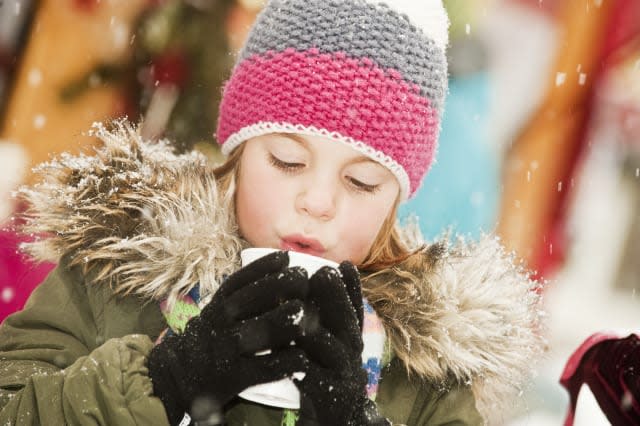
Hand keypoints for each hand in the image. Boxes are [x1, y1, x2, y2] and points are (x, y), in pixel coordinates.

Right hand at [148, 251, 310, 424]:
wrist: (179, 377)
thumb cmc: (214, 337)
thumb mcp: (220, 310)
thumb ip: (244, 293)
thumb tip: (283, 264)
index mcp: (218, 304)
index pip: (241, 279)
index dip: (265, 267)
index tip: (286, 258)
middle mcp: (221, 322)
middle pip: (254, 298)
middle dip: (282, 286)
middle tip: (304, 282)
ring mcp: (227, 348)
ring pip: (260, 331)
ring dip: (287, 321)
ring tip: (306, 315)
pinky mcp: (235, 376)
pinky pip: (265, 367)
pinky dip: (286, 361)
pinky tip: (303, 357)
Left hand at [293, 262, 389, 425]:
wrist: (333, 419)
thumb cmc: (323, 373)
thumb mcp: (328, 344)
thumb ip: (323, 319)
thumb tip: (309, 283)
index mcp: (350, 338)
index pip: (354, 308)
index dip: (352, 287)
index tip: (345, 265)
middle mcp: (352, 353)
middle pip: (347, 322)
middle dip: (335, 297)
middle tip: (322, 275)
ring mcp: (344, 374)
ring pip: (332, 347)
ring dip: (317, 329)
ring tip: (302, 313)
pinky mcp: (330, 395)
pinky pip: (314, 377)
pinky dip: (301, 365)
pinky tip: (287, 354)